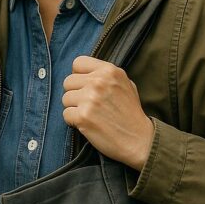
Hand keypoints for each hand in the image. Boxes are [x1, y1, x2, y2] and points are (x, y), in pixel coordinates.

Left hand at [62, 56, 154, 171]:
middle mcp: (98, 82)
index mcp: (109, 70)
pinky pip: (66, 114)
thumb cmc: (131, 113)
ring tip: (89, 115)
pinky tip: (87, 124)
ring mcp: (90, 99)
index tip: (84, 86)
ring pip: (65, 98)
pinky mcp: (83, 116)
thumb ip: (106, 75)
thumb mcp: (126, 84)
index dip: (79, 75)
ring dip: (73, 108)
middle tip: (88, 104)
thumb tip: (85, 73)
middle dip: (75, 93)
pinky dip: (73, 121)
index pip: (78, 63)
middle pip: (68, 81)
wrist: (139, 140)